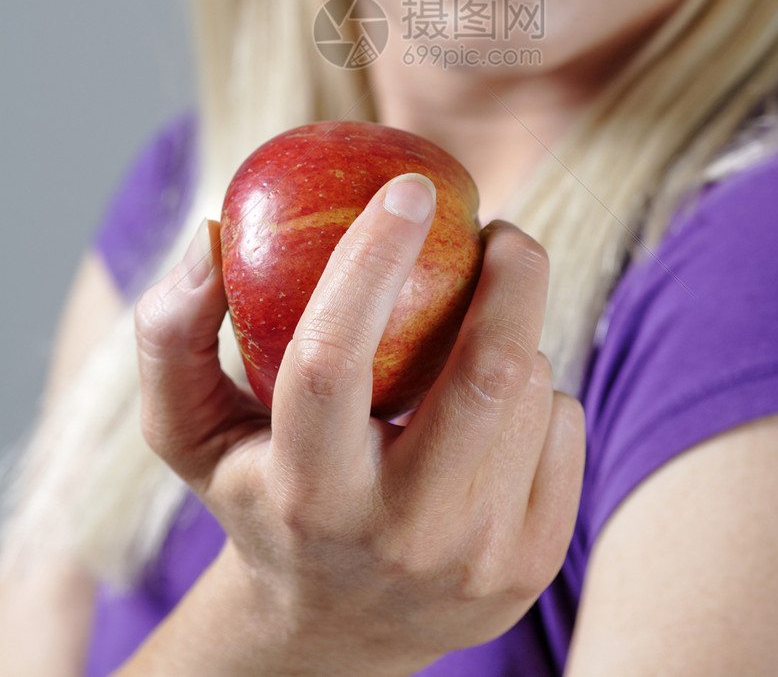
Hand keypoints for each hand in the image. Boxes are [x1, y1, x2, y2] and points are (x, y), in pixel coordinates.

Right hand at [134, 175, 584, 675]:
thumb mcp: (187, 430)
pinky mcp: (534, 561)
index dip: (371, 260)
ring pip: (532, 390)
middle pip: (488, 372)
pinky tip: (493, 411)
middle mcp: (400, 535)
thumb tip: (208, 238)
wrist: (336, 629)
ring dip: (511, 334)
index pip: (333, 359)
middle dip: (511, 272)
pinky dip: (538, 391)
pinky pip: (564, 426)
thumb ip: (172, 333)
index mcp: (307, 493)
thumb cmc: (260, 493)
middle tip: (494, 229)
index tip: (410, 188)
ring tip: (467, 340)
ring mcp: (479, 557)